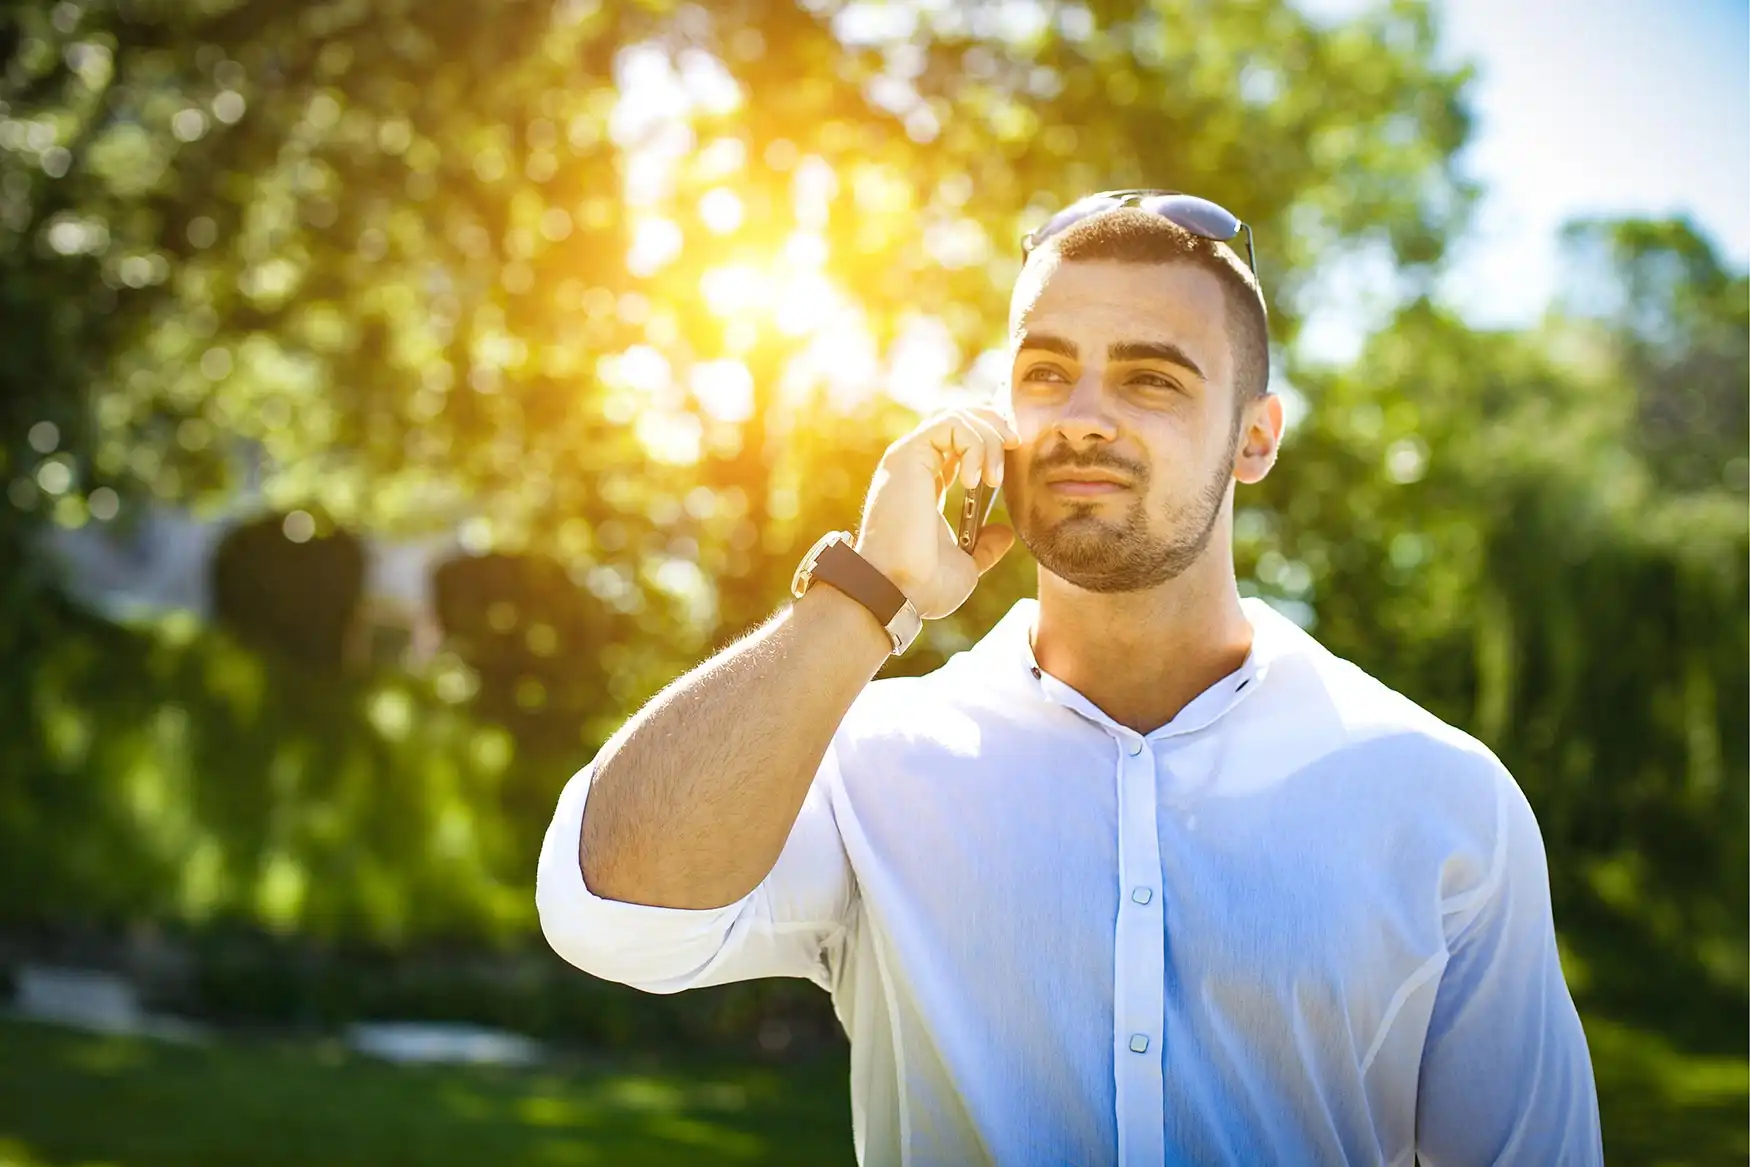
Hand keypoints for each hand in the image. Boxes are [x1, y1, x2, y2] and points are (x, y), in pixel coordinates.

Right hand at [853, 405, 1020, 619]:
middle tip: (1015, 449)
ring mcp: (909, 459)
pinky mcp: (907, 455)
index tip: (1011, 461)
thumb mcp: (966, 566)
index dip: (989, 440)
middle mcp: (915, 466)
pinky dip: (973, 444)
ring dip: (988, 439)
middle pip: (958, 418)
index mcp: (926, 485)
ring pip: (957, 416)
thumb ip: (984, 547)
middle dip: (994, 426)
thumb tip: (1005, 533)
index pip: (957, 442)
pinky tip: (974, 481)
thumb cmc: (921, 586)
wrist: (898, 592)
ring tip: (994, 478)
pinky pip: (950, 424)